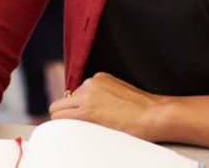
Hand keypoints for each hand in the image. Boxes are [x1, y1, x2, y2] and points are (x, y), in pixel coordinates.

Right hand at [48, 72, 163, 141]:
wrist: (152, 114)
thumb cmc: (131, 129)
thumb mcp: (100, 133)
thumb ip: (81, 126)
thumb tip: (70, 125)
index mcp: (85, 110)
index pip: (56, 115)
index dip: (60, 123)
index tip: (63, 128)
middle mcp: (86, 92)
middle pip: (59, 103)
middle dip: (64, 113)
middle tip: (76, 122)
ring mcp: (94, 81)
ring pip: (73, 94)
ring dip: (78, 102)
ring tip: (96, 113)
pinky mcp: (103, 76)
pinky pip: (87, 86)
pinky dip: (91, 93)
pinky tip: (104, 102)